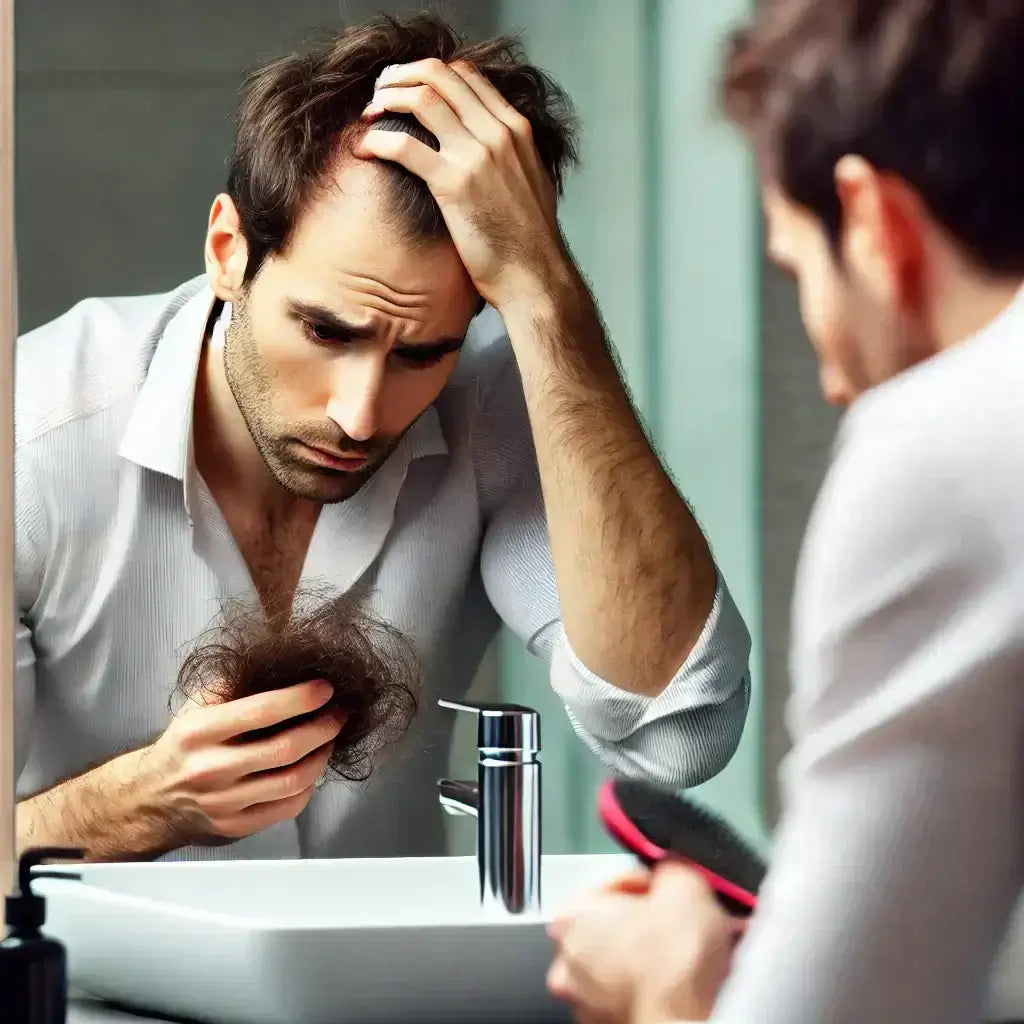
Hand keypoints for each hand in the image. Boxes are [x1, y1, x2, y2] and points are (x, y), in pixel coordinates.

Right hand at [143, 679, 344, 845]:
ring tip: (329, 739)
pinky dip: (309, 786)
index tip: (326, 689)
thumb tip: (282, 664)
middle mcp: (211, 769)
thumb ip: (233, 686)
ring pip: (292, 781)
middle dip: (322, 728)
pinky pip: (288, 807)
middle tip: (338, 714)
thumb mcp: (196, 707)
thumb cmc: (183, 745)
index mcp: (200, 732)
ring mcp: (224, 803)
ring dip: (322, 757)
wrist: (150, 799)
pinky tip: (312, 768)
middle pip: (284, 749)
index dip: (300, 698)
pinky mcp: (236, 827)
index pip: (261, 711)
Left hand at [354, 58, 567, 310]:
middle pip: (438, 75)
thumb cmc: (530, 240)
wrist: (534, 274)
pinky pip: (404, 145)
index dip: (428, 73)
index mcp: (515, 128)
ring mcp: (475, 156)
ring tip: (368, 114)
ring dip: (386, 99)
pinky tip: (364, 149)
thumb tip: (489, 145)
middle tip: (379, 92)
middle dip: (400, 76)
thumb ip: (511, 153)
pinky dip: (377, 140)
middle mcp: (497, 133)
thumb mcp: (532, 180)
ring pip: (420, 99)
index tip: (408, 87)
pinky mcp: (453, 184)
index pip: (465, 74)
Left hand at [546, 861, 743, 1023]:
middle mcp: (567, 965)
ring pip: (626, 963)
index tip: (669, 892)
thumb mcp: (683, 881)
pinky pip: (635, 995)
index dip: (648, 884)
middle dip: (651, 921)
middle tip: (682, 920)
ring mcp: (586, 1004)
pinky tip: (684, 980)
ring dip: (655, 955)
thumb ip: (668, 865)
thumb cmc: (673, 963)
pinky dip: (656, 986)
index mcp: (569, 921)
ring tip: (690, 953)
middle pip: (616, 926)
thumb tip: (671, 866)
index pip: (611, 886)